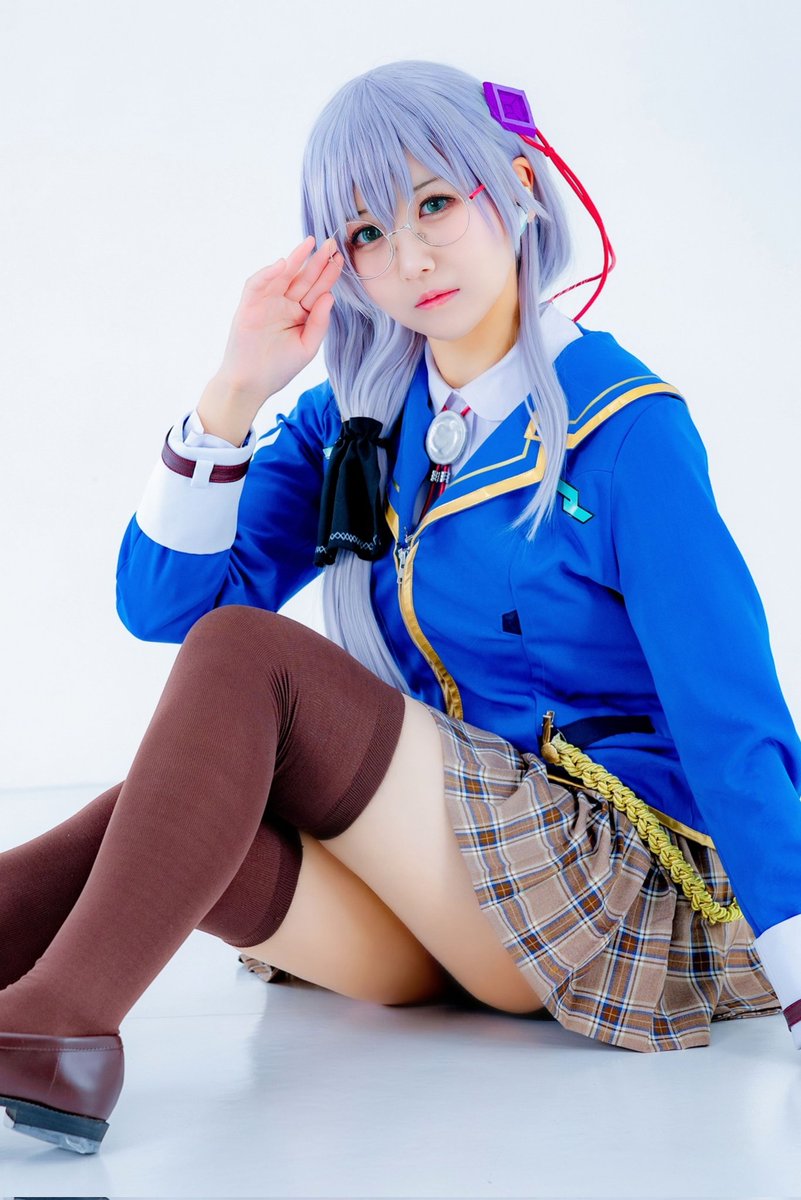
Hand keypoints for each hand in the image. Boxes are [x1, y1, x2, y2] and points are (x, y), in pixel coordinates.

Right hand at [215, 235, 344, 408]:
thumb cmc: (279, 368)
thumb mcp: (307, 347)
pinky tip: (283, 265)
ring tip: (310, 245)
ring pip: (282, 276)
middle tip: (330, 243)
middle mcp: (284, 304)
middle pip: (303, 278)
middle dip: (316, 261)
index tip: (341, 259)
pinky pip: (257, 285)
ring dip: (295, 259)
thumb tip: (329, 296)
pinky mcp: (248, 305)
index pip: (317, 290)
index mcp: (301, 314)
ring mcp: (266, 303)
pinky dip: (268, 274)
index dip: (328, 275)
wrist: (251, 384)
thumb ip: (319, 323)